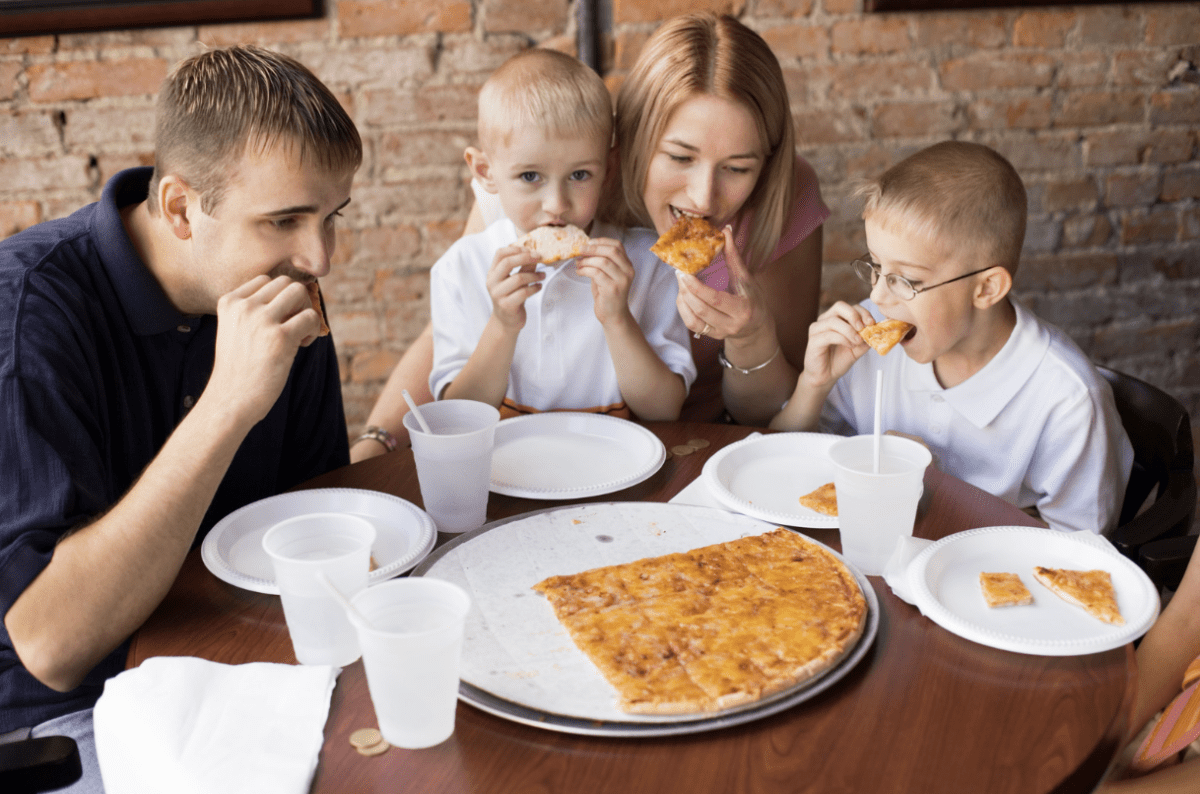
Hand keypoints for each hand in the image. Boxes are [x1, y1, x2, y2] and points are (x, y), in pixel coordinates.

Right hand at [208, 275, 320, 426]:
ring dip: (307, 310)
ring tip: (299, 333)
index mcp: (229, 302)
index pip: (265, 280)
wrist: (231, 400)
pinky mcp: (280, 337)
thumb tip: (297, 294)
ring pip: (300, 292)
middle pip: (285, 283)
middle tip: (294, 326)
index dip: (279, 298)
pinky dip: (314, 329)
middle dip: (297, 301)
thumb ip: (255, 311)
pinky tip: (302, 345)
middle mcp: (244, 306)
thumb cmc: (238, 369)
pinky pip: (311, 317)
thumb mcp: (235, 330)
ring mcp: (262, 320)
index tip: (278, 320)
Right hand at [486, 245, 542, 329]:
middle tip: (539, 257)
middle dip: (526, 257)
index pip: (500, 254)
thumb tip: (535, 255)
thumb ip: (523, 267)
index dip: (516, 249)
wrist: (506, 321)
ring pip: (518, 278)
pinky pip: (524, 292)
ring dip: (534, 275)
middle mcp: (492, 282)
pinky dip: (535, 287)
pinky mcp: (507, 305)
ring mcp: (498, 294)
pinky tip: (539, 286)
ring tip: (542, 275)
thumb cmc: (511, 297)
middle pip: (507, 263)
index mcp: (492, 273)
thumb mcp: (515, 280)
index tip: (529, 250)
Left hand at [575, 237, 634, 325]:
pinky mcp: (613, 289)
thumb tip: (585, 249)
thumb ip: (601, 261)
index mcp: (627, 265)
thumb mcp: (607, 274)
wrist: (613, 315)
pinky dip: (585, 270)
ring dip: (586, 261)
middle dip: (593, 248)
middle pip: (611, 251)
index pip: (617, 245)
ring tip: (578, 264)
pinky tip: (580, 272)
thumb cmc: (607, 294)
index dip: (602, 241)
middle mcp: (628, 271)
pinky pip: (596, 273)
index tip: (588, 242)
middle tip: (580, 250)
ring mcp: (622, 280)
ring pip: (602, 262)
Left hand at [674, 226, 770, 344]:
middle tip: (679, 273)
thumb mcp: (746, 278)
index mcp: (742, 308)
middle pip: (701, 310)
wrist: (756, 326)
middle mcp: (731, 324)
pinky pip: (691, 324)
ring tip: (681, 282)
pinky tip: (683, 295)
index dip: (697, 287)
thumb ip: (734, 256)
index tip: (685, 273)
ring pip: (693, 320)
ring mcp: (720, 332)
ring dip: (683, 299)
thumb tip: (726, 230)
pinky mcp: (711, 336)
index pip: (715, 299)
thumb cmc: (752, 298)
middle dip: (687, 291)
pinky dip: (683, 309)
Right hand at [800, 301, 874, 388]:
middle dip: (854, 315)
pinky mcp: (813, 341)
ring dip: (849, 330)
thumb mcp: (858, 348)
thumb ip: (866, 338)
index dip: (863, 312)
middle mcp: (824, 320)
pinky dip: (842, 339)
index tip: (872, 323)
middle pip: (840, 306)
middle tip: (863, 328)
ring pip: (834, 321)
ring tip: (857, 341)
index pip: (850, 307)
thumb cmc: (838, 360)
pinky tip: (849, 346)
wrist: (826, 377)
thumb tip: (877, 330)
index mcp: (836, 318)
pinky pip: (829, 335)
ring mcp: (817, 329)